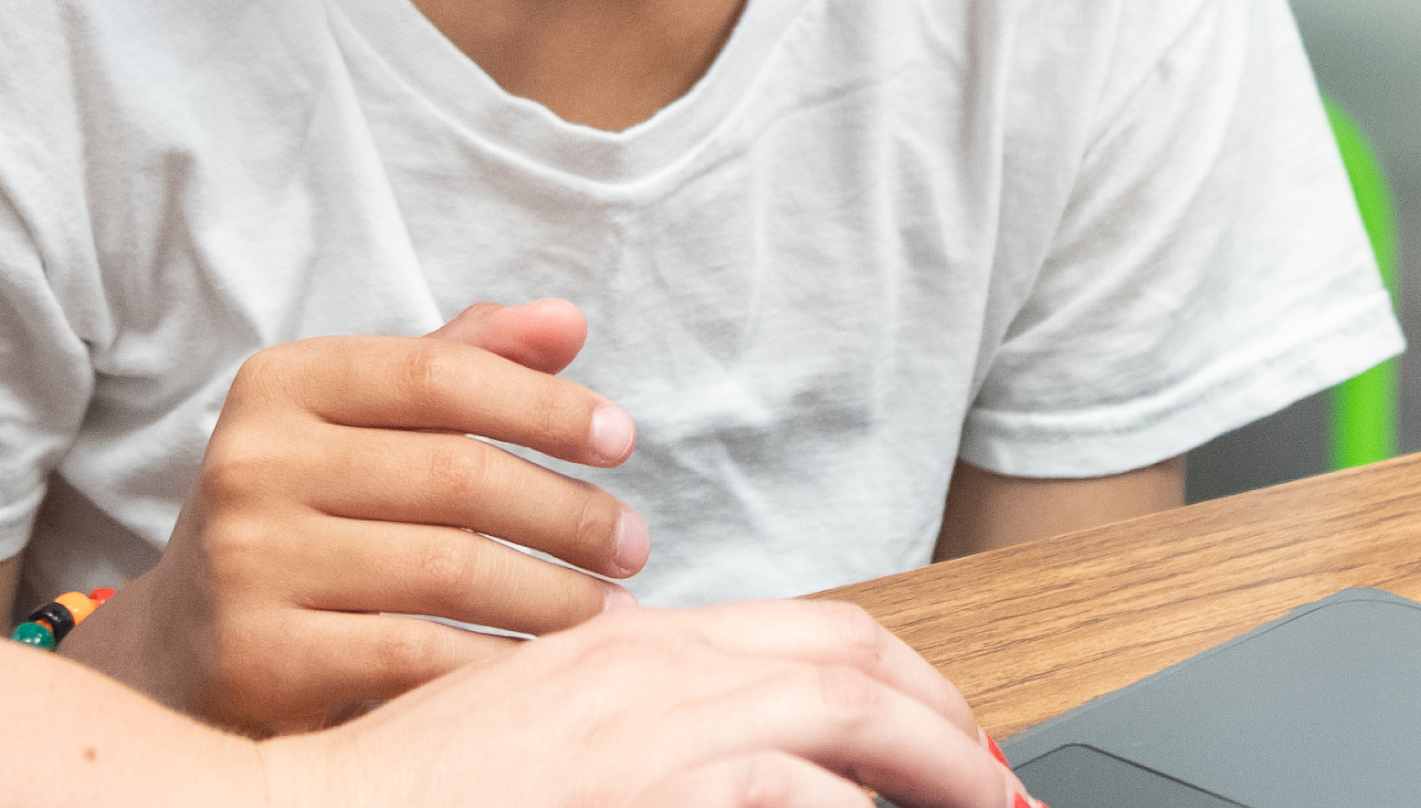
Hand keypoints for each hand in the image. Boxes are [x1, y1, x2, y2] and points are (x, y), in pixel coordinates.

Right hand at [78, 301, 654, 734]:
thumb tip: (566, 322)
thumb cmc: (305, 518)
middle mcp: (252, 463)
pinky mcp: (262, 657)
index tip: (621, 440)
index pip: (441, 373)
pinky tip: (544, 666)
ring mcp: (250, 562)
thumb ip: (460, 367)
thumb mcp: (362, 428)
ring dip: (555, 596)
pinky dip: (499, 662)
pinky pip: (418, 654)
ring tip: (610, 610)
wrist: (187, 645)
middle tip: (632, 544)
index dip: (546, 404)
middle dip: (569, 513)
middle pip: (458, 475)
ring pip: (450, 570)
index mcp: (281, 384)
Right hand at [271, 598, 1017, 807]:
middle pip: (858, 664)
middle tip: (1006, 786)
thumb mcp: (540, 722)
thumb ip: (630, 720)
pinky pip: (803, 796)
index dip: (909, 676)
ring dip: (941, 774)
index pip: (817, 629)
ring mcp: (660, 724)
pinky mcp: (652, 782)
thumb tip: (709, 756)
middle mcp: (662, 665)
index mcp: (640, 645)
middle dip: (954, 724)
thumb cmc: (415, 791)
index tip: (957, 730)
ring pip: (853, 722)